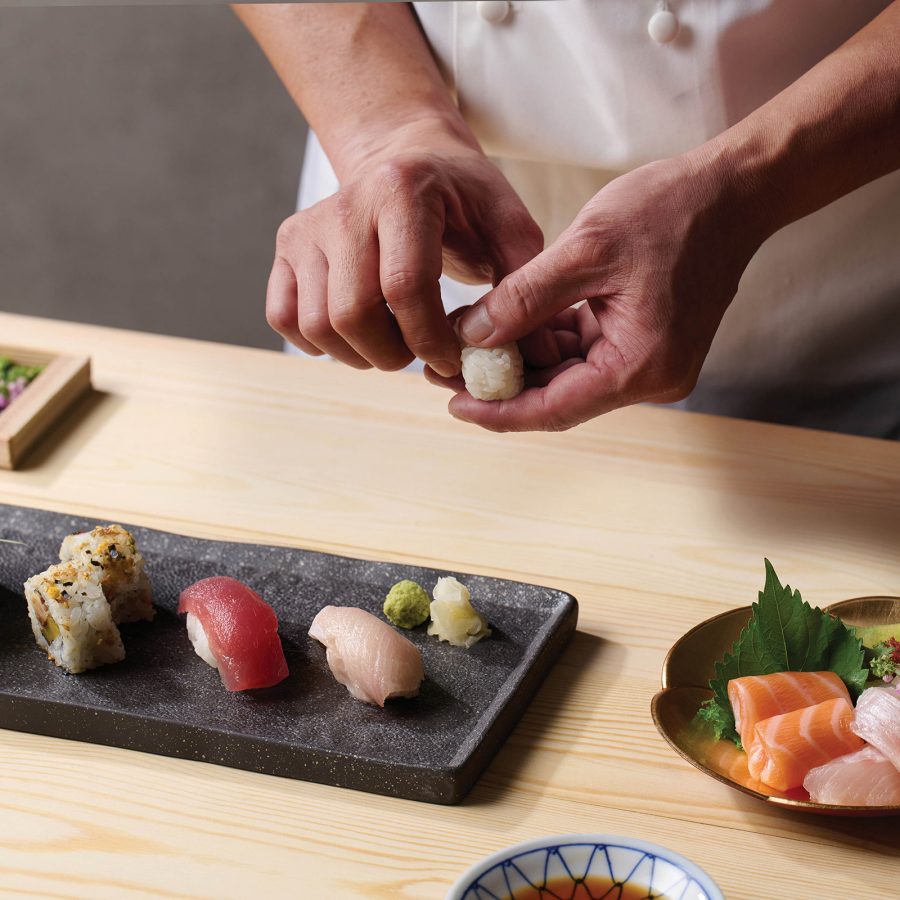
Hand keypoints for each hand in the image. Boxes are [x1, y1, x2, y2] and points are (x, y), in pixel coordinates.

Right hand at [266, 121, 542, 375]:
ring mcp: (307, 227)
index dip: (430, 340)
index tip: (452, 360)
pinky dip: (320, 344)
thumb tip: (533, 355)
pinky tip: (358, 334)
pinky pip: (285, 319)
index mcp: (401, 191)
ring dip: (360, 354)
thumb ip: (523, 284)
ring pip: (318, 326)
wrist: (406, 159)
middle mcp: (344, 204)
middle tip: (422, 353)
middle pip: (353, 314)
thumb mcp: (508, 224)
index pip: (404, 287)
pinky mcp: (287, 247)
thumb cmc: (463, 199)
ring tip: (395, 343)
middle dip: (394, 354)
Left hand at [429, 152, 766, 429]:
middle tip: (447, 367)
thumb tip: (470, 335)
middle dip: (502, 384)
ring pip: (568, 377)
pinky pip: (586, 354)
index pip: (553, 408)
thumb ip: (524, 299)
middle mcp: (650, 377)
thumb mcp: (585, 249)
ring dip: (522, 360)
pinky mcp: (645, 343)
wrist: (734, 190)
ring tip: (469, 340)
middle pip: (558, 397)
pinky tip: (511, 323)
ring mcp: (650, 362)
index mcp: (640, 365)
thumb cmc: (670, 210)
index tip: (453, 404)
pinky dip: (549, 341)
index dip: (498, 410)